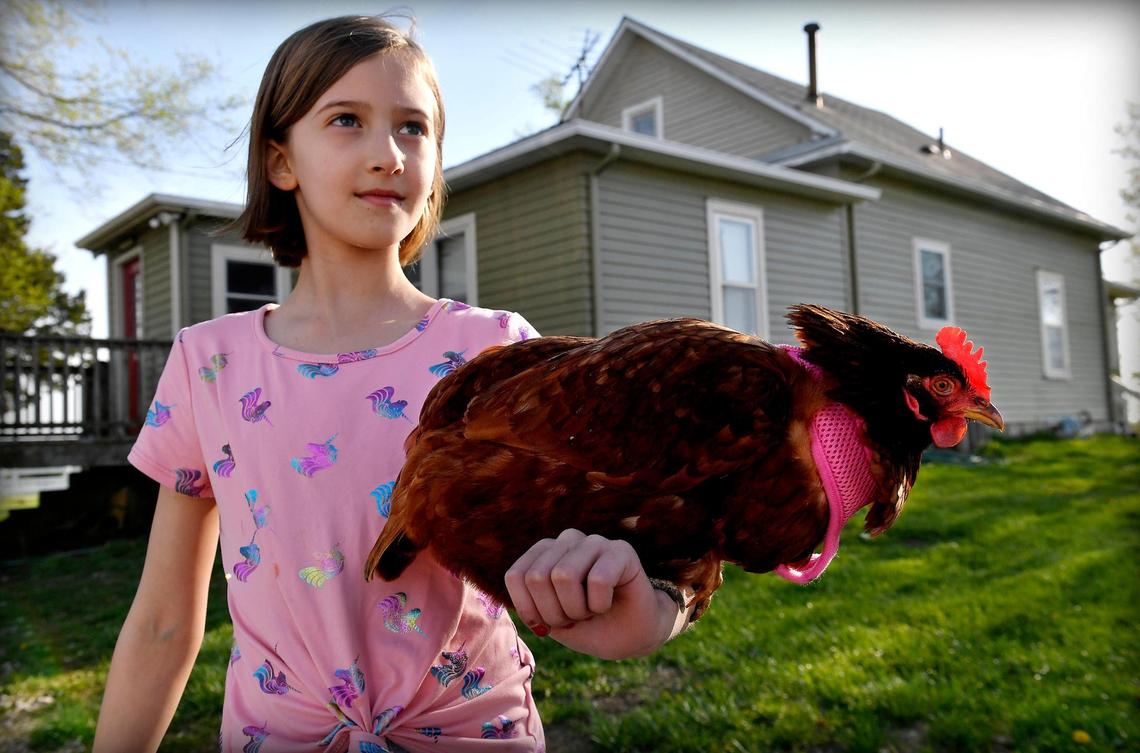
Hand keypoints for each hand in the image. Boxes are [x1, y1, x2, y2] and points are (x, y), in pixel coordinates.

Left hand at [504, 529, 687, 658]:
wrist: (631, 637)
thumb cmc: (588, 626)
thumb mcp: (549, 620)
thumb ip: (529, 599)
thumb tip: (517, 585)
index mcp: (545, 552)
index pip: (516, 576)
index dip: (530, 610)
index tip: (550, 623)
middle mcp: (567, 540)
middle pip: (537, 577)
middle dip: (554, 613)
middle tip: (576, 618)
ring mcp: (594, 541)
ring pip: (563, 575)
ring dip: (577, 608)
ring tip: (592, 610)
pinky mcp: (621, 550)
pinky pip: (597, 579)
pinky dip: (600, 604)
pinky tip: (609, 603)